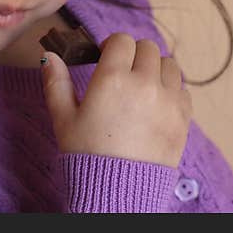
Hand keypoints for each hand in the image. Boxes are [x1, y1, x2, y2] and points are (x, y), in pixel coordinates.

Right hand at [41, 33, 191, 167]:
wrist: (117, 192)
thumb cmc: (86, 154)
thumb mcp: (63, 118)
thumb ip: (55, 82)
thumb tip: (48, 56)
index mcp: (113, 79)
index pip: (121, 40)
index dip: (112, 46)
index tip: (105, 58)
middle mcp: (145, 84)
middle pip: (147, 47)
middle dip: (133, 54)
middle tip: (123, 71)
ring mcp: (168, 100)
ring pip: (169, 64)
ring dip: (156, 68)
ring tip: (142, 86)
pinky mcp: (183, 118)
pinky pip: (183, 89)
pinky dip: (172, 90)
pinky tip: (156, 104)